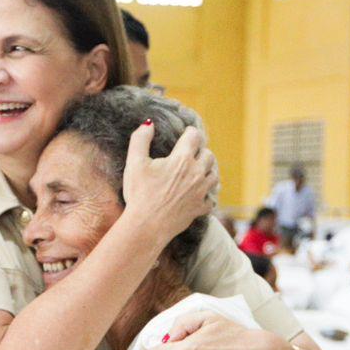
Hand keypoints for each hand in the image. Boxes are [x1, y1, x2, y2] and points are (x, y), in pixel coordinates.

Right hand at [121, 122, 217, 242]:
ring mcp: (201, 192)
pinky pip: (211, 199)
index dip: (190, 132)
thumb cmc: (140, 194)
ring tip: (198, 171)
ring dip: (207, 170)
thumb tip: (148, 124)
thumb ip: (140, 139)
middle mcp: (196, 173)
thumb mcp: (134, 163)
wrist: (147, 226)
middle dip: (200, 151)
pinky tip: (199, 194)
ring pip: (214, 175)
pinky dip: (207, 195)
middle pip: (208, 154)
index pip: (194, 136)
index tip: (185, 134)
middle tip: (191, 153)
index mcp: (182, 159)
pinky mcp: (200, 208)